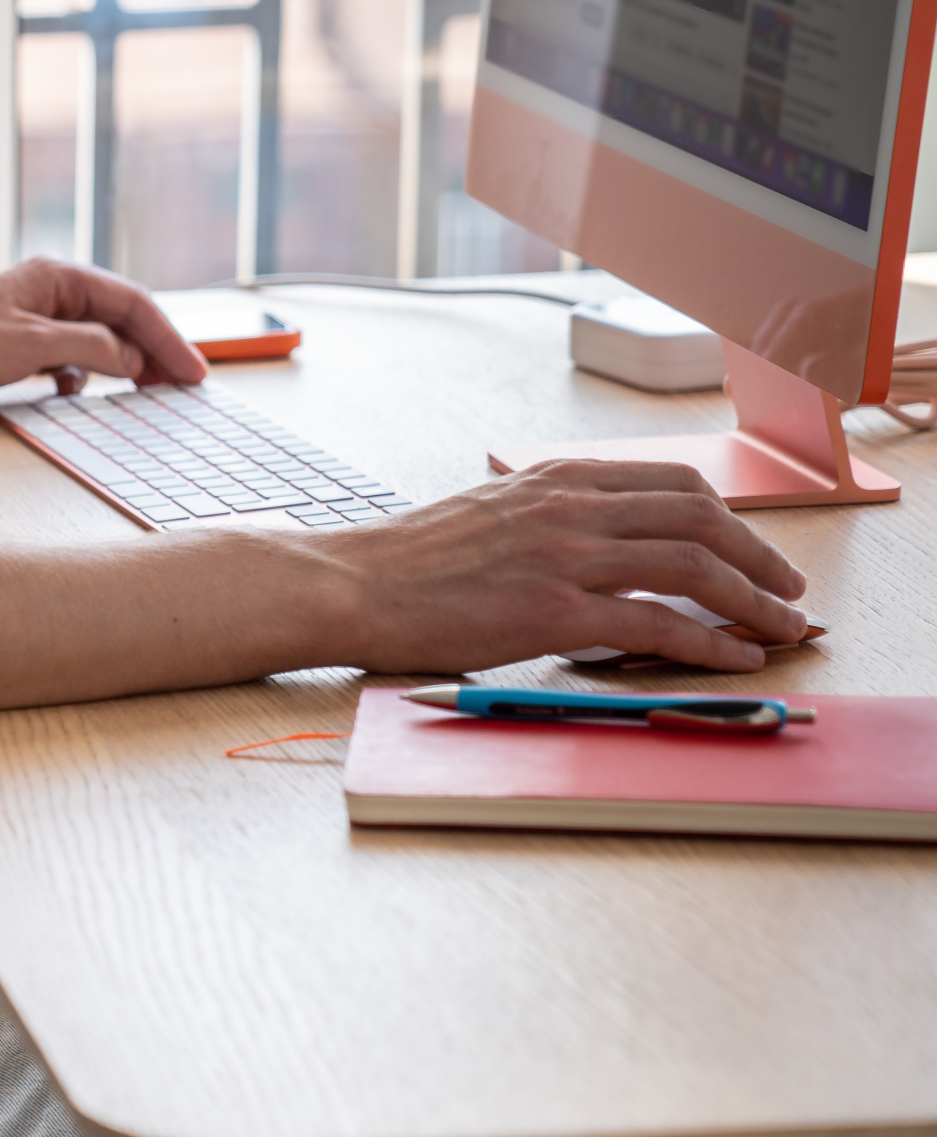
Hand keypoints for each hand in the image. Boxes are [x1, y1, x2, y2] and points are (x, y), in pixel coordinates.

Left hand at [0, 258, 210, 411]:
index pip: (132, 304)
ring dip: (121, 366)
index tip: (194, 373)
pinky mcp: (14, 351)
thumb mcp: (32, 345)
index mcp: (56, 278)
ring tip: (147, 393)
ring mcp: (32, 322)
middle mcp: (48, 295)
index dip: (168, 338)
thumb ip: (91, 349)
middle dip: (153, 352)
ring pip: (95, 343)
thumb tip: (136, 359)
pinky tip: (76, 392)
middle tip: (183, 387)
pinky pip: (66, 361)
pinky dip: (80, 377)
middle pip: (119, 321)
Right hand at [316, 459, 809, 673]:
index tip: (749, 545)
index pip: (671, 482)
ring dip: (753, 597)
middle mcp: (569, 507)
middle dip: (759, 554)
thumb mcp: (485, 516)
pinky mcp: (554, 610)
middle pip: (700, 516)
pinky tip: (736, 658)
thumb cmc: (403, 563)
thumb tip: (586, 548)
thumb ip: (542, 520)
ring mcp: (564, 556)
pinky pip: (658, 623)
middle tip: (788, 589)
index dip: (728, 516)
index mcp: (554, 479)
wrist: (349, 583)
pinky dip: (711, 642)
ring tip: (781, 626)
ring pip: (694, 564)